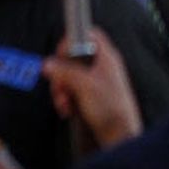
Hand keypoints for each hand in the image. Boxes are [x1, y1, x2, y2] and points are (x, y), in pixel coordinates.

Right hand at [43, 27, 141, 148]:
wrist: (120, 134)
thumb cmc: (110, 108)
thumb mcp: (84, 86)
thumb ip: (66, 72)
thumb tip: (48, 63)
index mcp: (106, 56)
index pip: (88, 35)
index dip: (72, 41)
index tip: (59, 55)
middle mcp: (102, 66)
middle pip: (74, 58)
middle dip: (62, 74)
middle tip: (60, 89)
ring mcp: (97, 81)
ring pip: (72, 76)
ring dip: (63, 90)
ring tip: (65, 104)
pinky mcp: (93, 96)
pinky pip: (75, 91)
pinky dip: (68, 99)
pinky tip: (68, 110)